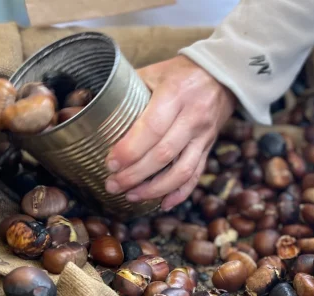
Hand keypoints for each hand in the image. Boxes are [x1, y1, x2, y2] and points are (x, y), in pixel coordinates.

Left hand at [105, 55, 235, 210]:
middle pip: (164, 154)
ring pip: (181, 171)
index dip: (130, 150)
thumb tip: (92, 107)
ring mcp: (203, 136)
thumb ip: (128, 90)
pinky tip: (163, 203)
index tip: (110, 163)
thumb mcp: (154, 73)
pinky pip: (195, 175)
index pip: (152, 127)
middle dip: (135, 174)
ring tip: (131, 196)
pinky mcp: (208, 148)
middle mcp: (192, 117)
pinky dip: (179, 193)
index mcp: (175, 94)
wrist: (222, 76)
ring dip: (155, 189)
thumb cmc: (180, 74)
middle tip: (112, 184)